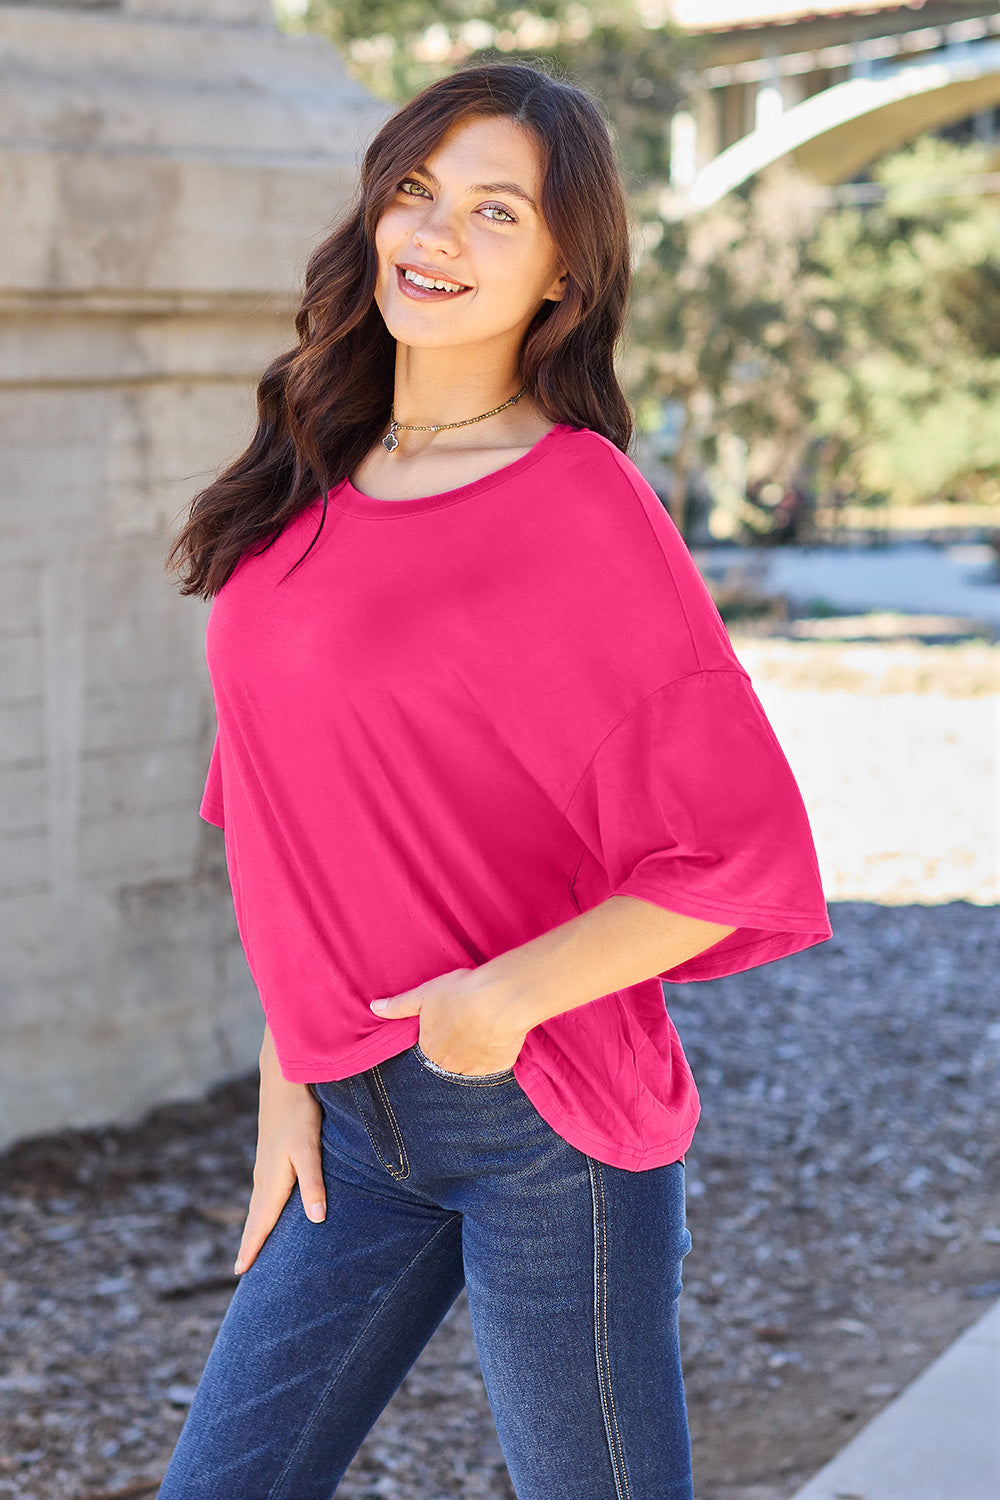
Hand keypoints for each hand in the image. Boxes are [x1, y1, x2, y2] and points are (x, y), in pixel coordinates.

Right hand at [234, 1027, 325, 1275]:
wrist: (283, 1080)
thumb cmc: (299, 1114)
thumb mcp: (310, 1149)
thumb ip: (314, 1183)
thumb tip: (316, 1220)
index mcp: (272, 1181)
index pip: (260, 1222)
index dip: (252, 1247)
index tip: (240, 1273)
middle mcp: (264, 1177)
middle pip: (255, 1217)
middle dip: (251, 1243)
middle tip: (242, 1270)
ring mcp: (265, 1165)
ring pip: (259, 1204)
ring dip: (255, 1225)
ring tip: (253, 1245)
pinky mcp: (270, 1155)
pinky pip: (263, 1191)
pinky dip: (262, 1208)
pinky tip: (267, 1207)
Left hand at [370, 966, 525, 1075]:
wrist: (499, 999)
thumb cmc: (461, 993)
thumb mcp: (424, 994)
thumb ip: (398, 1006)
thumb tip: (374, 1007)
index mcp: (429, 1050)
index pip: (428, 1053)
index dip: (437, 1039)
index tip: (447, 1027)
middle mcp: (449, 1066)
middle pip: (448, 1063)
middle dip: (454, 1051)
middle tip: (466, 1029)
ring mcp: (474, 1070)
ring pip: (470, 1068)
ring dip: (473, 1055)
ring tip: (482, 1033)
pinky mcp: (498, 1069)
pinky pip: (493, 1068)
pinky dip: (494, 1056)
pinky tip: (497, 1039)